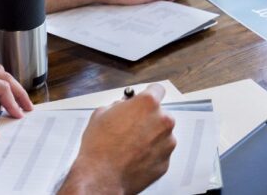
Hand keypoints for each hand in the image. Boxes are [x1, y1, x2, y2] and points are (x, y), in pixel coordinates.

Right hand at [61, 84, 176, 193]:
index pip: (158, 89)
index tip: (146, 99)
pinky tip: (134, 157)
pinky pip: (160, 153)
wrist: (101, 177)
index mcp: (148, 104)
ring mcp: (167, 142)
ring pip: (162, 135)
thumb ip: (118, 105)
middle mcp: (162, 121)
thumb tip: (122, 106)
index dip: (149, 94)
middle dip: (148, 119)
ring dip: (151, 138)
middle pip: (160, 114)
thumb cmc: (100, 147)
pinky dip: (151, 154)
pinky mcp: (166, 161)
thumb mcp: (101, 114)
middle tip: (131, 128)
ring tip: (130, 146)